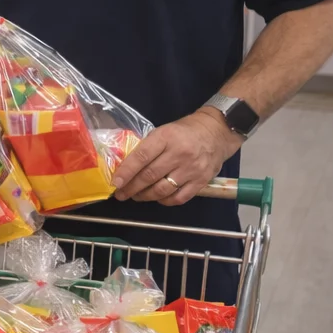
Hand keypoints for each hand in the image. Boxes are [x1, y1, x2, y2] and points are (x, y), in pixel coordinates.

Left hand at [111, 109, 242, 204]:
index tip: (115, 182)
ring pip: (163, 189)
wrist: (217, 132)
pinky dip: (165, 201)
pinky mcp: (202, 181)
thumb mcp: (163, 131)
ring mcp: (192, 169)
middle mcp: (180, 154)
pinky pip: (179, 197)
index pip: (142, 156)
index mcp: (166, 137)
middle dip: (131, 188)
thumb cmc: (184, 132)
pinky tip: (157, 198)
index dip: (126, 171)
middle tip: (121, 194)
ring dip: (145, 196)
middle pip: (150, 176)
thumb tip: (125, 167)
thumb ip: (147, 147)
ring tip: (136, 196)